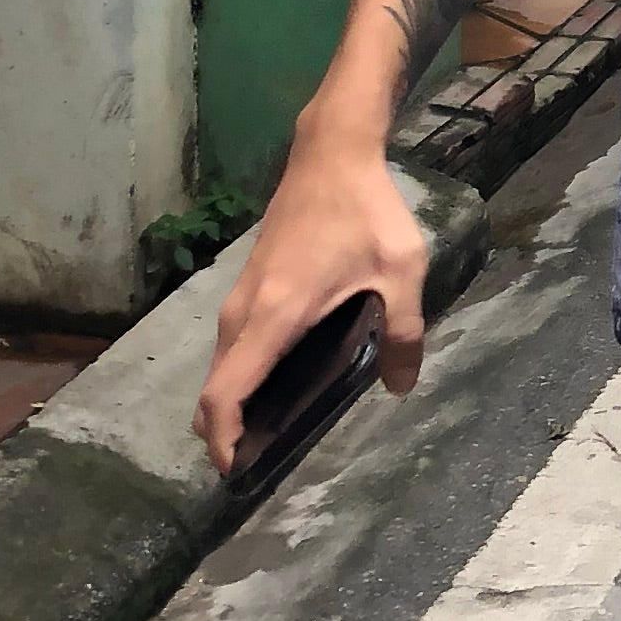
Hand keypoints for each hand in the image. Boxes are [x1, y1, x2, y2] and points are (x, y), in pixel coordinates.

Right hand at [193, 114, 431, 477]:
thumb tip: (401, 387)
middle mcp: (245, 310)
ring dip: (233, 402)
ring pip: (223, 364)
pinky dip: (241, 374)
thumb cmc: (365, 211)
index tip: (235, 469)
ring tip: (269, 435)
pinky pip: (235, 344)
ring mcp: (241, 295)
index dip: (222, 436)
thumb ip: (404, 332)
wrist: (332, 151)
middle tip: (260, 464)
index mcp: (275, 315)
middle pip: (215, 386)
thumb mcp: (402, 271)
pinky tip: (279, 385)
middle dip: (226, 431)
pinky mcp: (249, 284)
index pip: (225, 390)